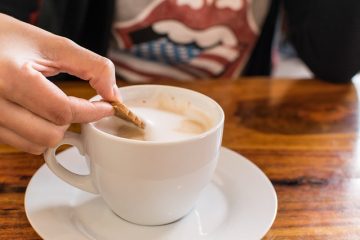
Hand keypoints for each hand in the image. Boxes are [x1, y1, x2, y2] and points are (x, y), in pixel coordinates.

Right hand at [0, 14, 119, 153]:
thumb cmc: (9, 38)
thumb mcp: (52, 44)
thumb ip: (91, 66)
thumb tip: (113, 94)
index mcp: (10, 76)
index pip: (62, 110)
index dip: (92, 111)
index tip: (107, 107)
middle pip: (50, 135)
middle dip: (71, 122)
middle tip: (79, 106)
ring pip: (35, 145)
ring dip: (54, 130)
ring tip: (55, 108)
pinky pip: (20, 144)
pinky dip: (37, 134)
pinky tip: (39, 114)